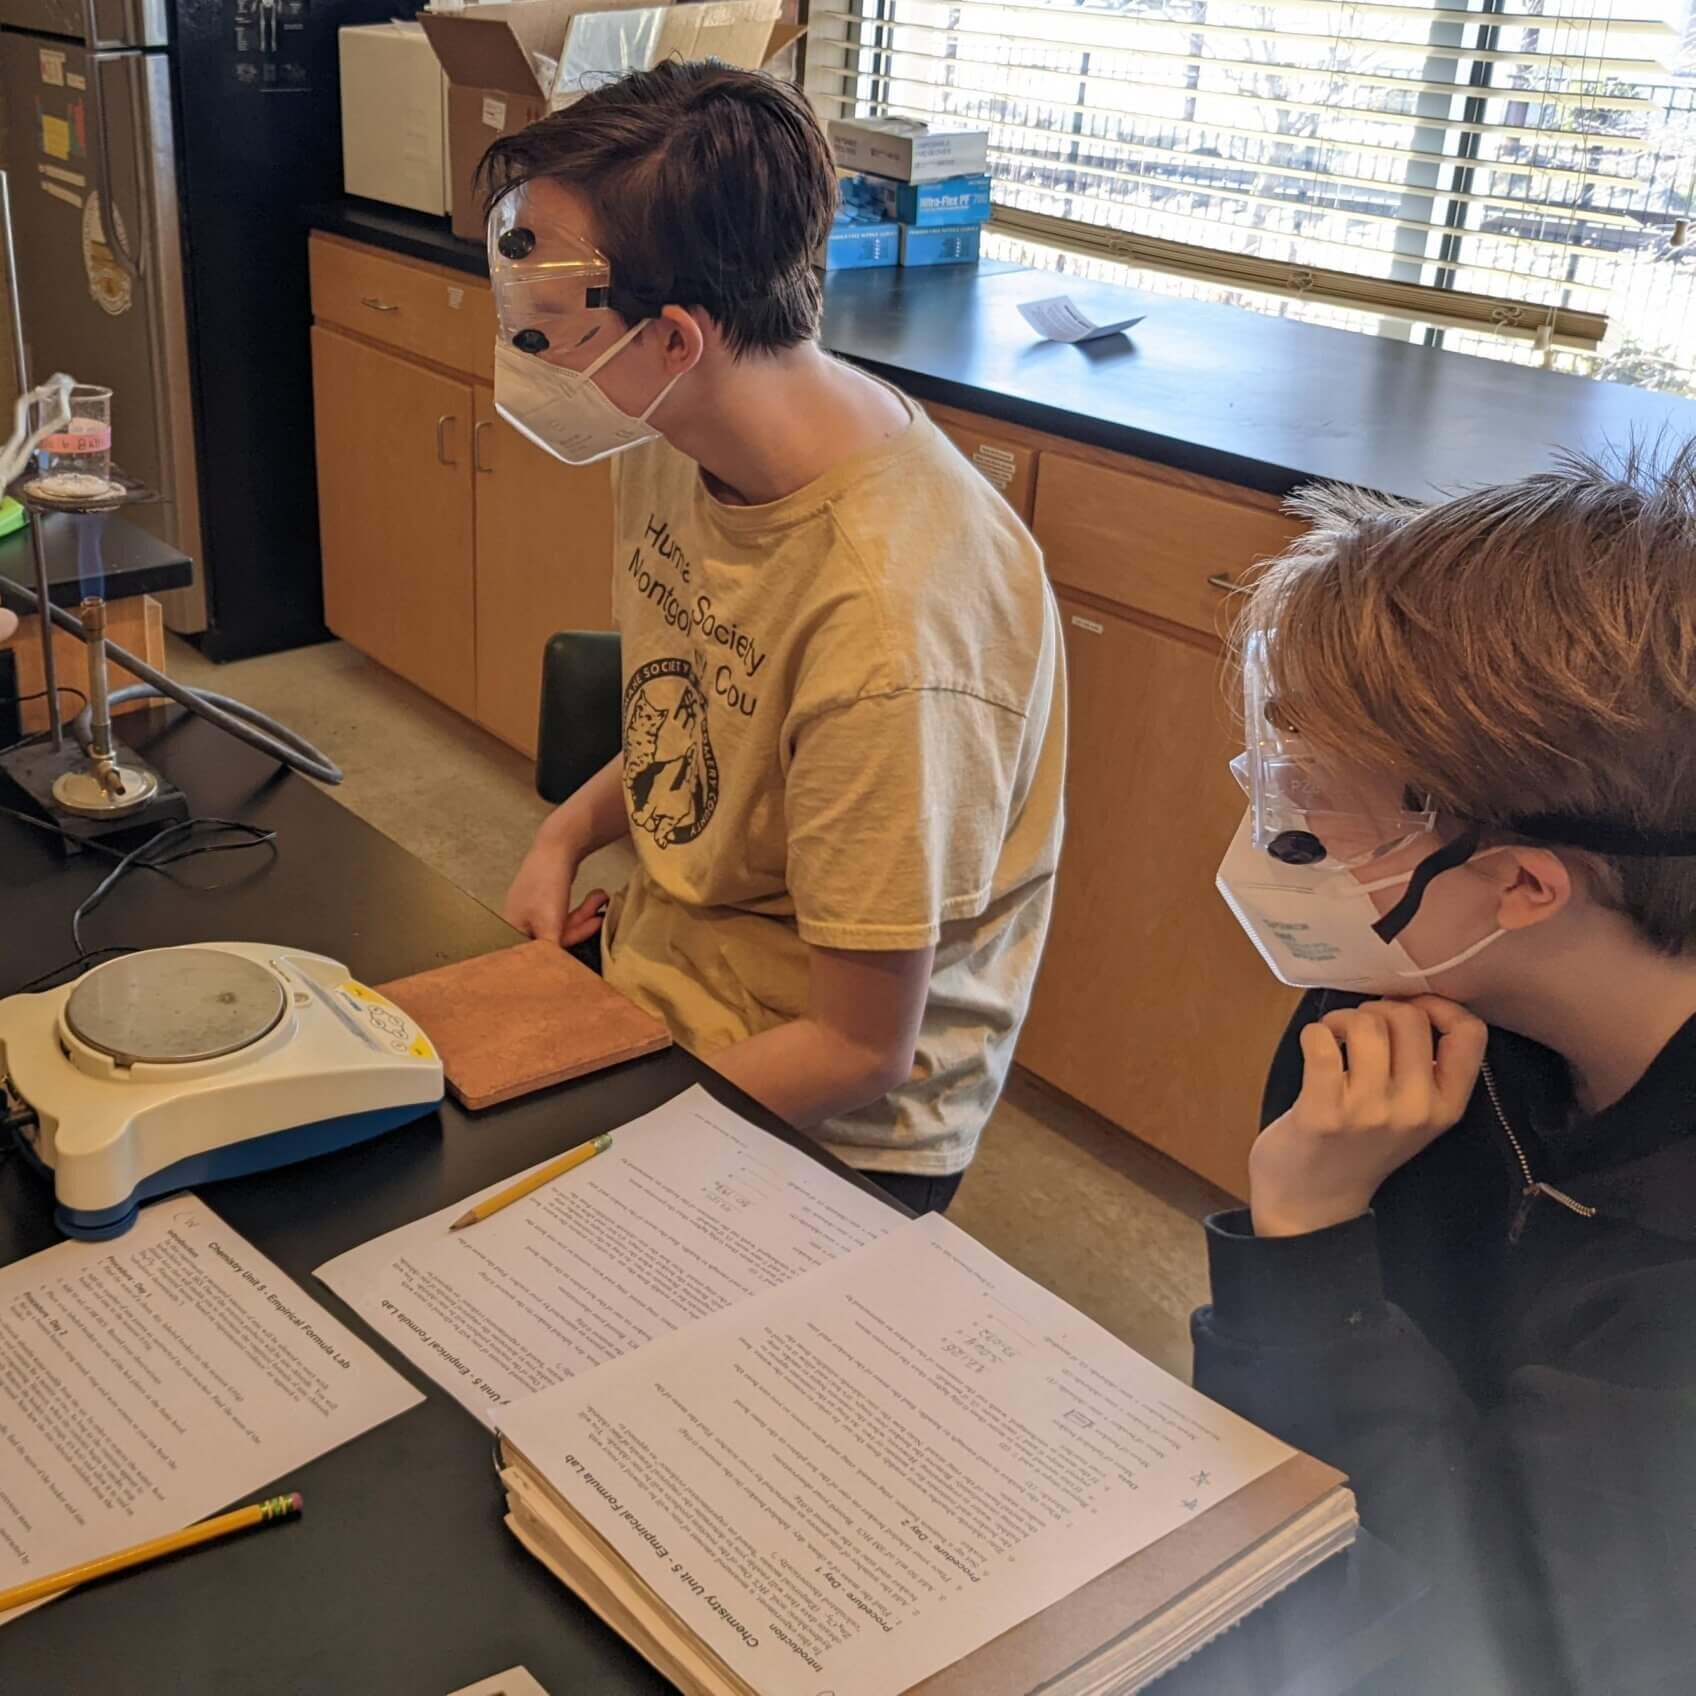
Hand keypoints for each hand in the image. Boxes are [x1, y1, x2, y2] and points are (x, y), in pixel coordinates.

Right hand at [502, 823, 606, 948]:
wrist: (556, 845)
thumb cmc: (547, 883)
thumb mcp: (549, 921)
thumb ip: (551, 948)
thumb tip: (554, 972)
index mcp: (511, 928)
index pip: (534, 954)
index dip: (557, 956)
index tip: (578, 954)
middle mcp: (518, 922)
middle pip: (551, 940)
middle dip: (578, 929)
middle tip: (598, 919)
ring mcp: (531, 911)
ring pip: (561, 926)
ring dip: (582, 917)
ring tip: (600, 900)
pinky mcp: (545, 903)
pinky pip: (563, 916)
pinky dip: (579, 911)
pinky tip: (597, 900)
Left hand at [1249, 997, 1487, 1237]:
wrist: (1314, 1201)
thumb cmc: (1360, 1144)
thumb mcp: (1415, 1114)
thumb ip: (1426, 1066)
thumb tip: (1410, 999)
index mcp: (1447, 1106)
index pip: (1470, 1032)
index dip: (1437, 1005)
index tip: (1409, 1010)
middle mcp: (1417, 1109)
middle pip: (1409, 1017)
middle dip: (1378, 1010)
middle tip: (1359, 1030)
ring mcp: (1371, 1112)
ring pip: (1366, 1024)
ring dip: (1342, 1020)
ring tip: (1334, 1039)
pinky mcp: (1324, 1113)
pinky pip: (1322, 1041)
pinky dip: (1315, 1033)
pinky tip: (1314, 1048)